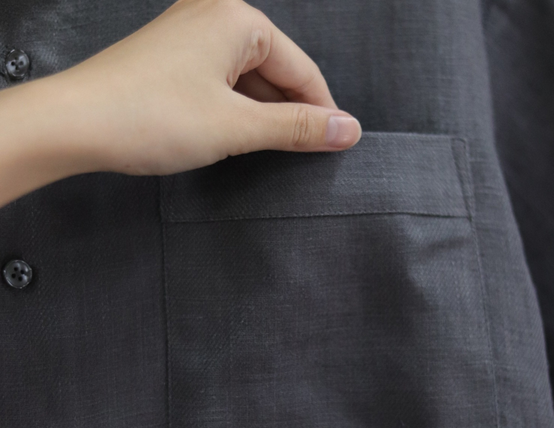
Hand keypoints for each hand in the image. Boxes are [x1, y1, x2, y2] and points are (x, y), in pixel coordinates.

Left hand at [48, 0, 362, 174]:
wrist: (76, 124)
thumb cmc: (152, 117)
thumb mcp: (236, 127)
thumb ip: (295, 128)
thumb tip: (347, 130)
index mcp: (238, 19)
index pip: (302, 69)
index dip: (321, 111)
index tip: (336, 146)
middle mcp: (215, 16)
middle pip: (276, 71)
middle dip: (290, 114)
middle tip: (302, 156)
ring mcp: (191, 36)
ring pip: (249, 80)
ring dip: (262, 116)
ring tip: (268, 152)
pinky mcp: (174, 59)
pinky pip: (223, 83)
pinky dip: (236, 110)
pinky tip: (236, 136)